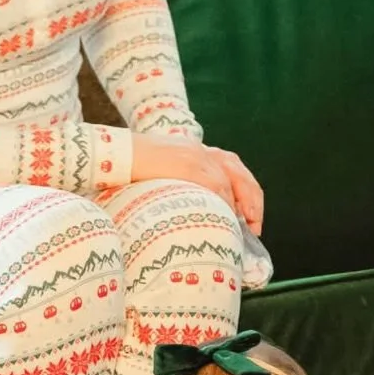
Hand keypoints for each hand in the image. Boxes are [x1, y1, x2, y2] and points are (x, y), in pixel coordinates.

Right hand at [129, 137, 264, 232]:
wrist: (117, 154)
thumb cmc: (131, 169)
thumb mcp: (161, 172)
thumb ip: (180, 183)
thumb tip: (190, 211)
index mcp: (194, 149)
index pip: (231, 166)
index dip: (245, 190)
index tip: (250, 214)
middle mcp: (198, 150)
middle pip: (238, 172)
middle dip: (253, 199)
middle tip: (257, 225)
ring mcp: (194, 156)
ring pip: (229, 181)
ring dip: (242, 205)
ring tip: (248, 225)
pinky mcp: (188, 166)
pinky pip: (215, 186)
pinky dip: (225, 203)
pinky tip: (227, 219)